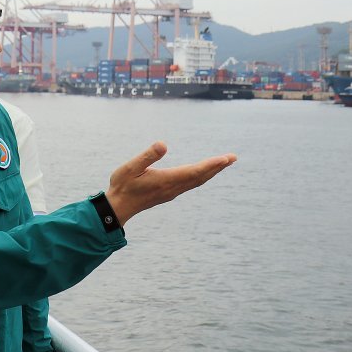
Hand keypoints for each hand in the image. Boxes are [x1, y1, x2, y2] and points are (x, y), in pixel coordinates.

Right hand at [105, 142, 235, 224]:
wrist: (118, 207)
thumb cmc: (122, 185)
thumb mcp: (130, 168)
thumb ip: (147, 156)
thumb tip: (163, 144)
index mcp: (166, 180)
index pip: (193, 171)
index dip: (210, 165)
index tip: (225, 159)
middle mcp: (173, 187)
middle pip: (200, 177)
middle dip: (217, 167)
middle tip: (233, 157)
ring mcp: (172, 191)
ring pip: (197, 181)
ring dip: (211, 171)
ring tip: (224, 163)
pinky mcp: (169, 193)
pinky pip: (191, 183)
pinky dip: (202, 176)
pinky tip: (203, 172)